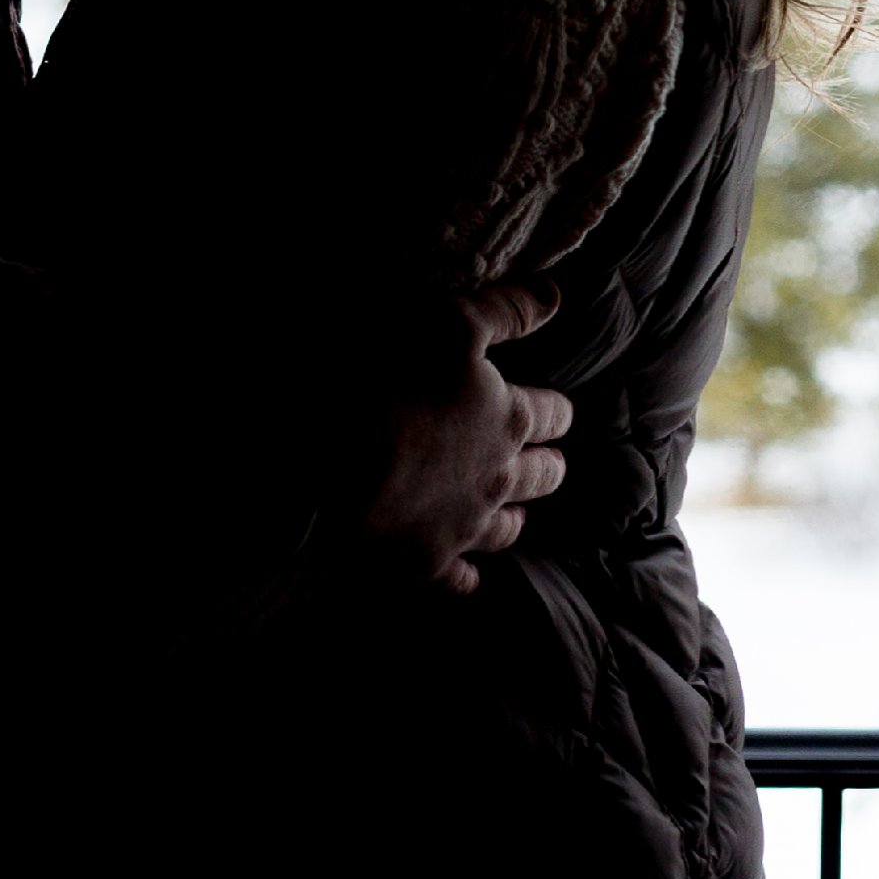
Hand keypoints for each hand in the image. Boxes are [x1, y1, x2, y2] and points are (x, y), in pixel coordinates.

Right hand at [360, 282, 570, 597]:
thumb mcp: (447, 321)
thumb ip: (505, 310)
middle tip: (545, 458)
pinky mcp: (425, 563)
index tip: (553, 408)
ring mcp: (464, 527)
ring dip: (515, 517)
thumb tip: (555, 297)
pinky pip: (461, 580)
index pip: (553, 414)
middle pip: (544, 476)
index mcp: (508, 418)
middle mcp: (498, 478)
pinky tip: (466, 574)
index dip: (554, 409)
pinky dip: (467, 575)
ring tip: (514, 511)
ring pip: (509, 529)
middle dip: (548, 464)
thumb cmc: (384, 379)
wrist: (322, 466)